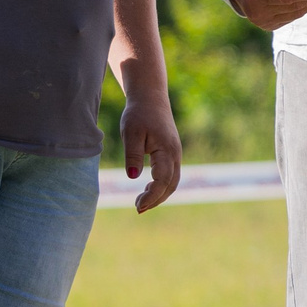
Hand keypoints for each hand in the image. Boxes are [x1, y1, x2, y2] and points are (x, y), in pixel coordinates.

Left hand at [120, 92, 183, 212]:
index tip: (137, 206)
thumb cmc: (139, 114)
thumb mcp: (131, 133)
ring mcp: (175, 154)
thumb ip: (133, 155)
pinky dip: (161, 186)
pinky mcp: (171, 153)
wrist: (150, 98)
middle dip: (156, 199)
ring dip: (159, 194)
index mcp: (167, 150)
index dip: (152, 196)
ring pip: (172, 182)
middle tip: (137, 208)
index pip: (162, 180)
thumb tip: (133, 177)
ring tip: (140, 202)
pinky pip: (170, 175)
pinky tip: (147, 189)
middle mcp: (175, 155)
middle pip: (171, 185)